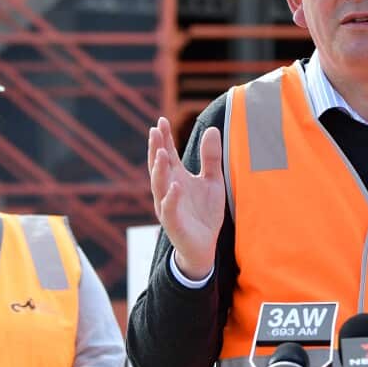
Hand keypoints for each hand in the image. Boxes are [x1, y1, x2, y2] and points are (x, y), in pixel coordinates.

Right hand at [148, 116, 224, 279]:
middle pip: (158, 166)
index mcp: (176, 178)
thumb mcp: (212, 181)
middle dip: (156, 149)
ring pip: (159, 186)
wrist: (203, 246)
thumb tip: (212, 129)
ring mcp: (168, 206)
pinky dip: (171, 198)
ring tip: (162, 153)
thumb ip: (211, 157)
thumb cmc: (204, 212)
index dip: (163, 138)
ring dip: (159, 170)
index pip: (167, 154)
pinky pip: (170, 209)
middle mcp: (167, 190)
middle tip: (155, 131)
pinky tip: (175, 186)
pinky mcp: (174, 223)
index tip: (161, 120)